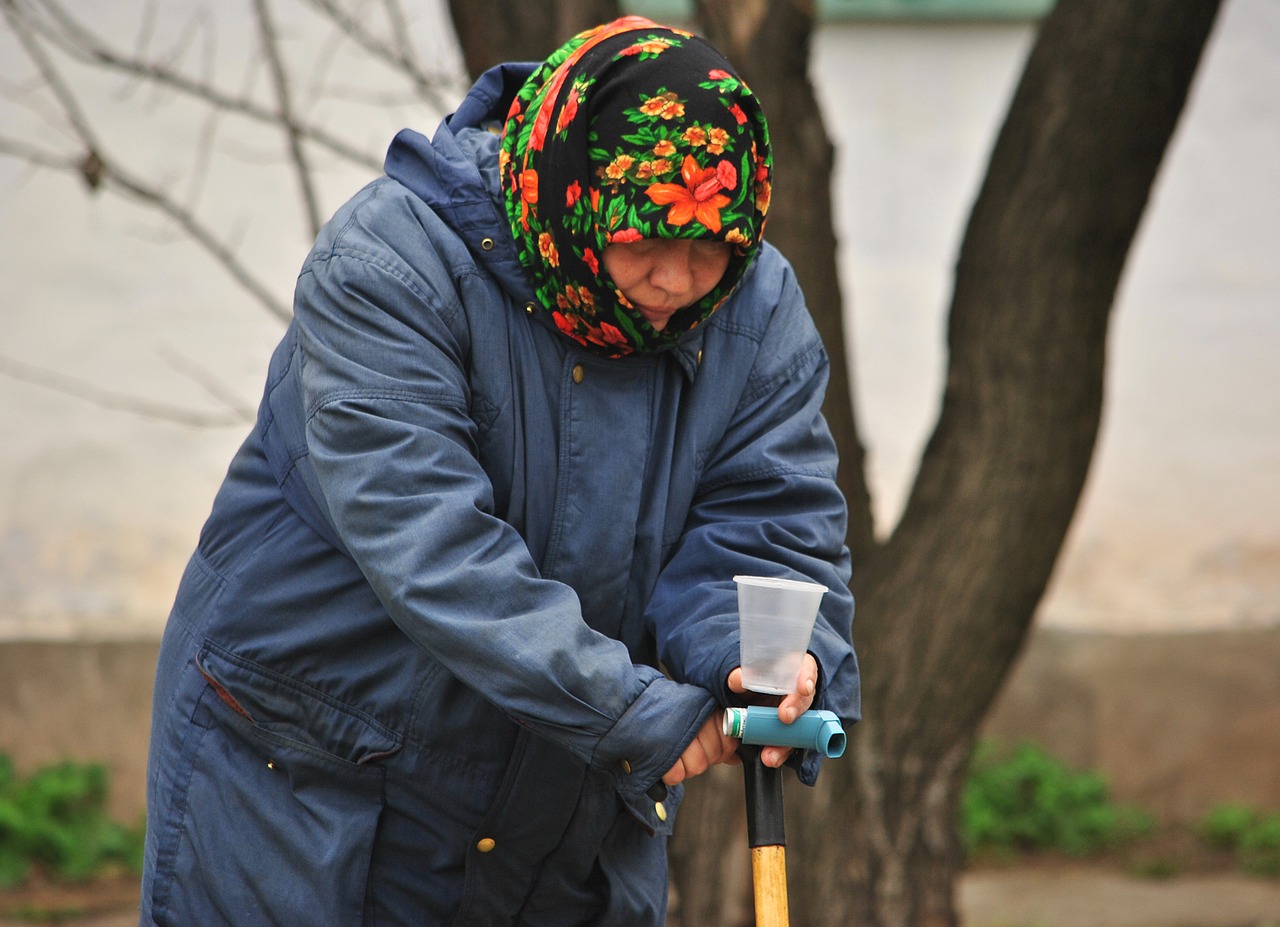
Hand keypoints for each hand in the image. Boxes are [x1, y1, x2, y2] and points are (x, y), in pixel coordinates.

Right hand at [661, 711, 740, 786]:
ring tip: (673, 750)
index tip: (704, 744)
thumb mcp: (698, 714)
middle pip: (713, 757)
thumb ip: (720, 735)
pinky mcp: (661, 750)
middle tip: (685, 746)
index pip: (729, 744)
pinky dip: (670, 772)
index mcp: (709, 709)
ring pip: (697, 767)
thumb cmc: (666, 711)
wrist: (631, 703)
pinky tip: (664, 758)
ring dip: (684, 765)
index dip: (718, 750)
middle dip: (701, 758)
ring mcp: (680, 734)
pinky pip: (677, 776)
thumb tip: (737, 758)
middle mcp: (697, 718)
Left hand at [726, 654, 818, 768]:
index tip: (804, 688)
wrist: (740, 701)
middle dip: (796, 709)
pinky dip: (780, 752)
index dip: (807, 678)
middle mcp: (797, 693)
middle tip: (785, 717)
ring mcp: (795, 714)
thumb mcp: (743, 676)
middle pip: (805, 700)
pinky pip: (790, 744)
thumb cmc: (749, 681)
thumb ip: (739, 675)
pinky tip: (770, 757)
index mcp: (792, 671)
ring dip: (786, 741)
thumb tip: (737, 680)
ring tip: (771, 753)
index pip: (806, 669)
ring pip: (799, 728)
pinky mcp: (789, 733)